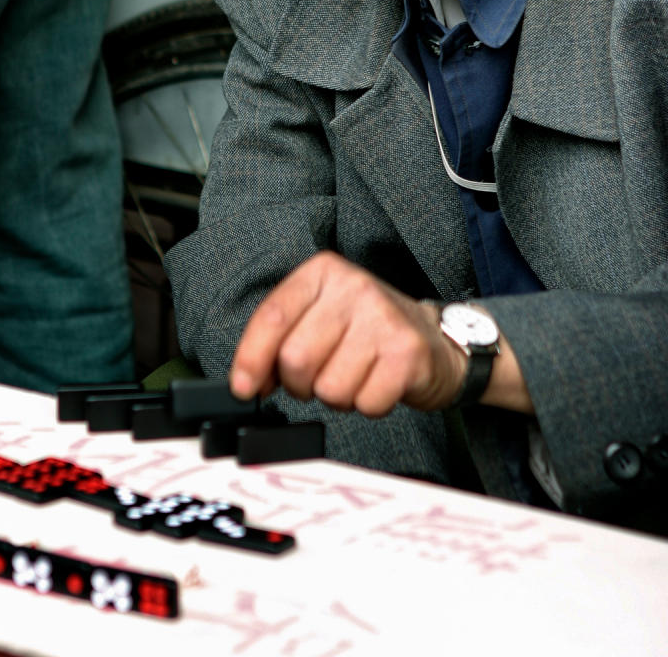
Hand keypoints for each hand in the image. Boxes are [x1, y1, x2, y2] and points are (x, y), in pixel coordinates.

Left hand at [228, 251, 467, 415]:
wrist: (434, 340)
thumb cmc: (366, 331)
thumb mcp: (319, 316)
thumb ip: (279, 339)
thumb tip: (246, 382)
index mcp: (323, 272)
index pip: (272, 317)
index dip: (251, 359)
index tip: (244, 388)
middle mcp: (354, 287)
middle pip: (296, 359)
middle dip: (301, 384)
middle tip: (320, 376)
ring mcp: (384, 318)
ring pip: (329, 388)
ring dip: (338, 397)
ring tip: (355, 375)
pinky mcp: (408, 353)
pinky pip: (365, 403)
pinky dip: (368, 405)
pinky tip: (378, 383)